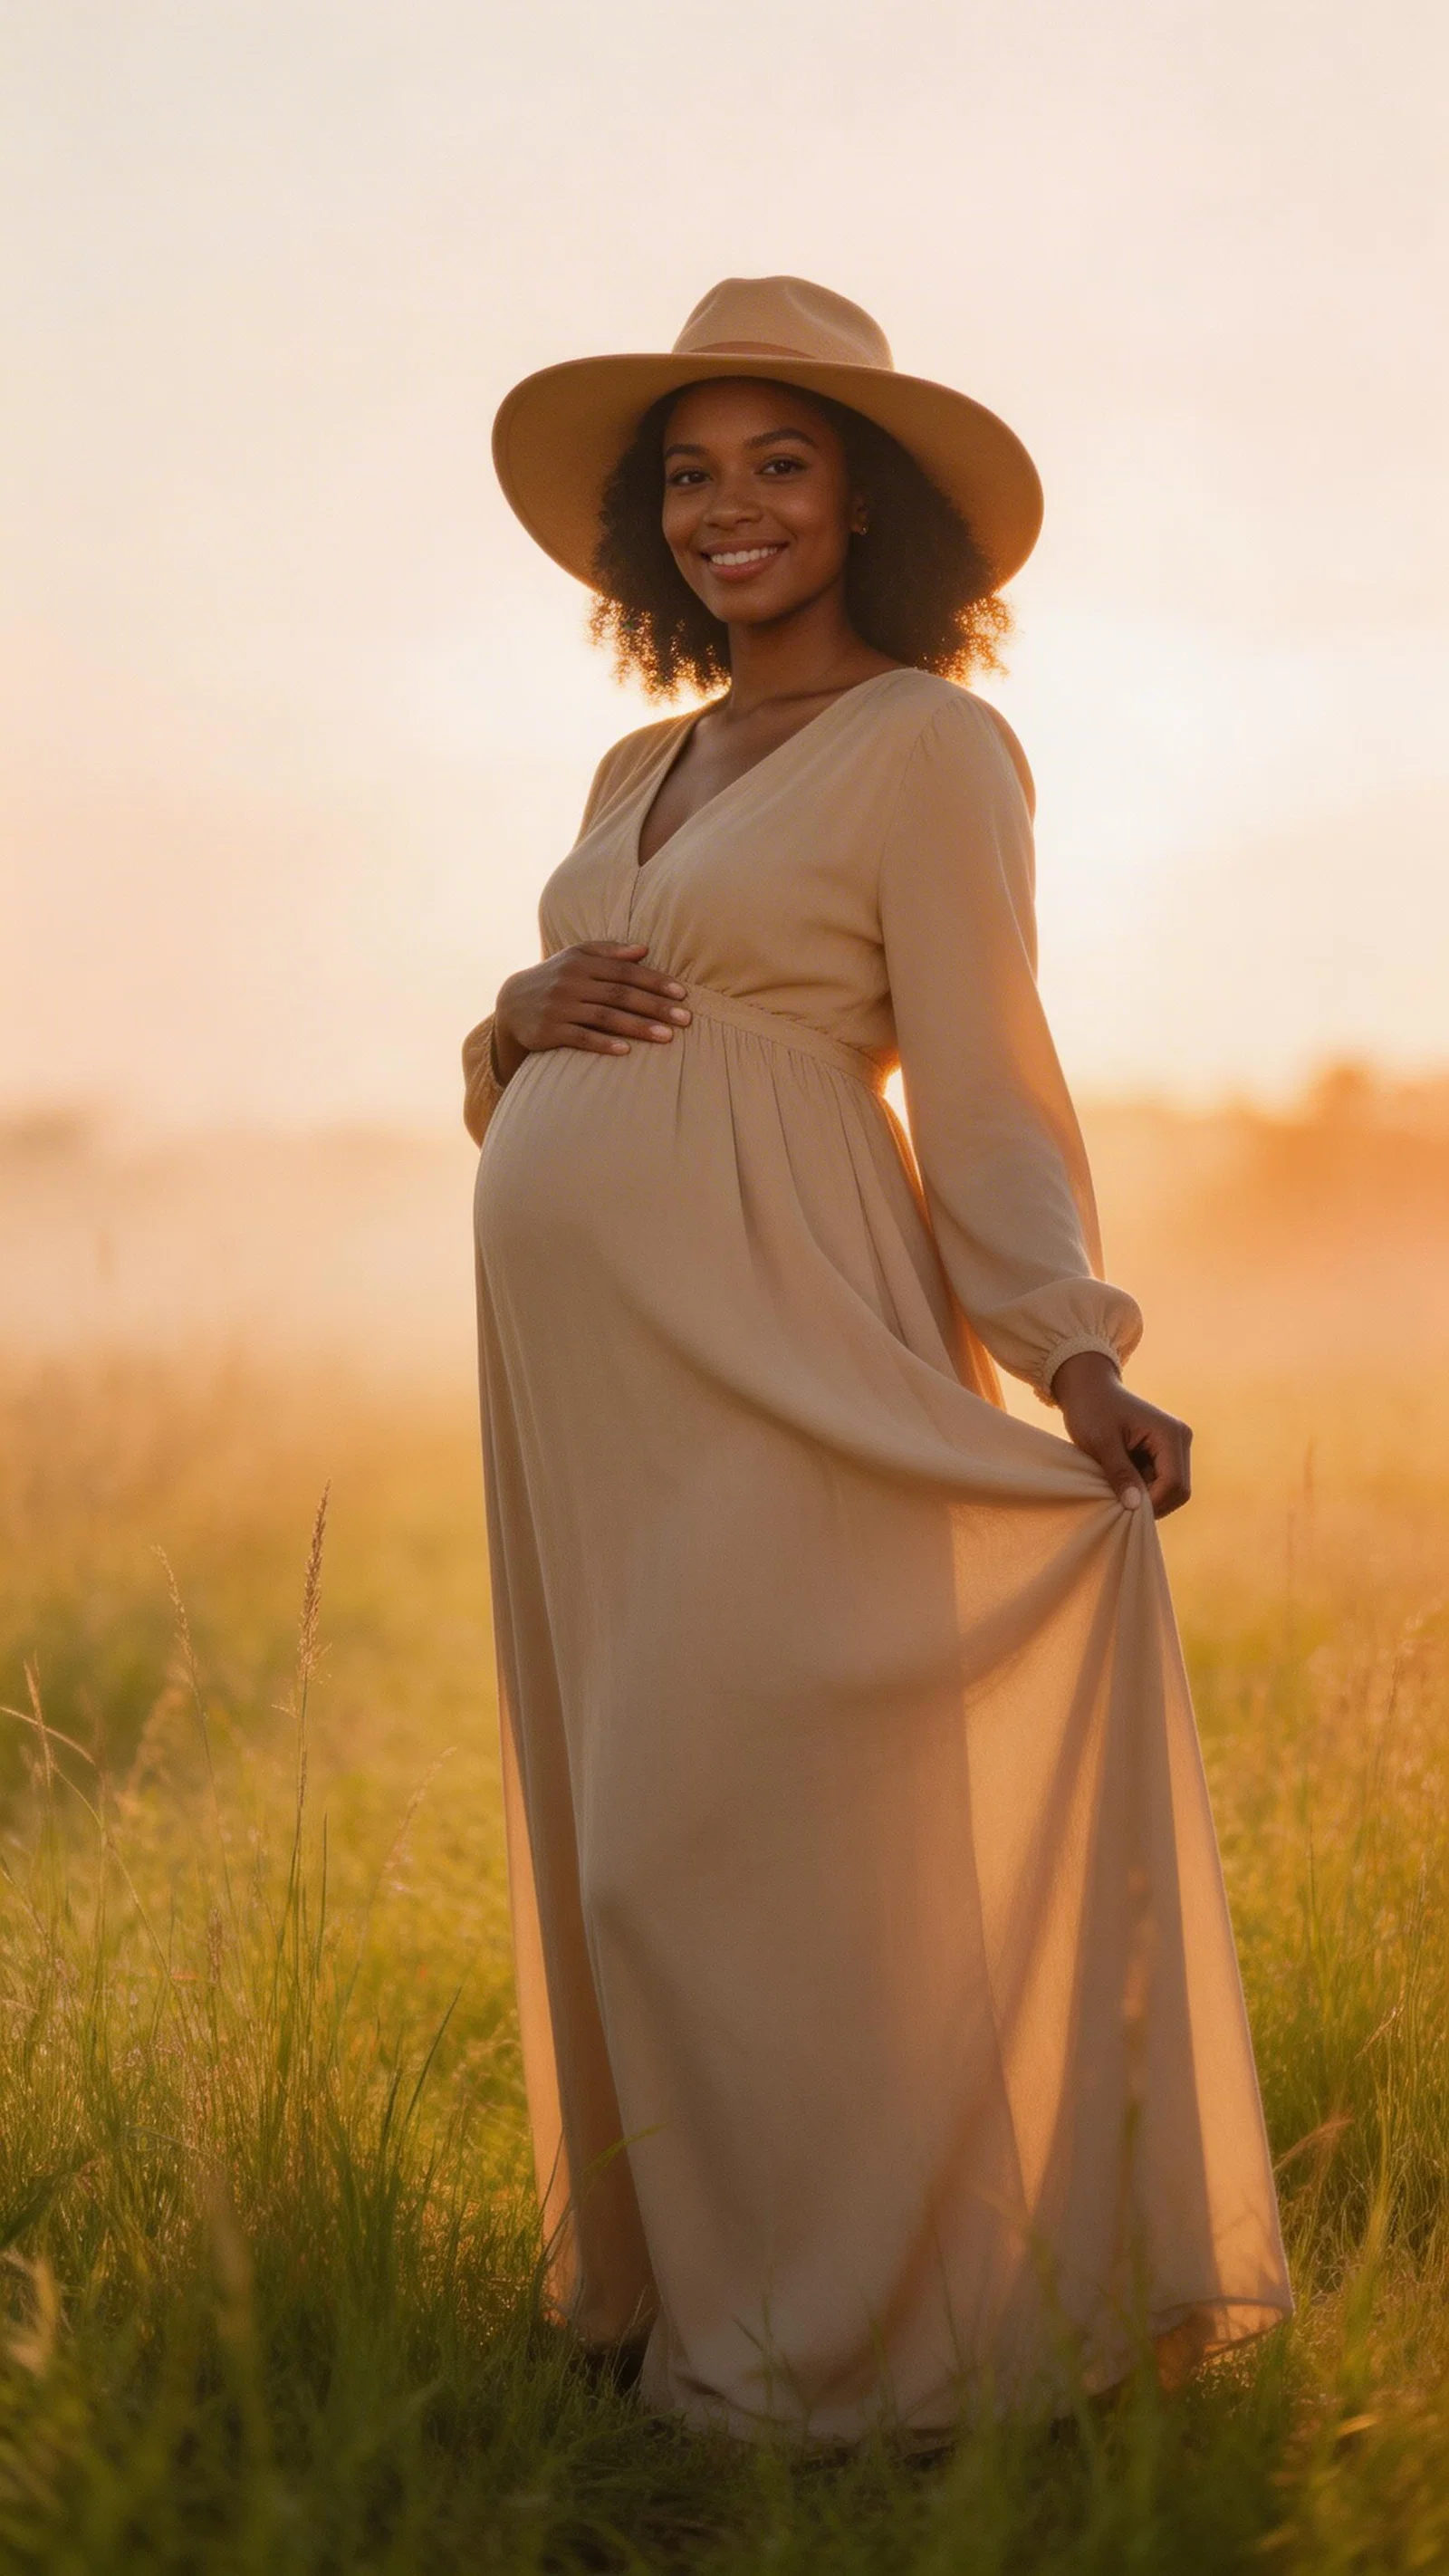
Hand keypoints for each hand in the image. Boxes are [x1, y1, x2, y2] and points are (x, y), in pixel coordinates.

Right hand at [492, 942, 691, 1082]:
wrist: (512, 1003)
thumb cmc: (556, 978)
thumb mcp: (576, 958)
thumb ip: (609, 952)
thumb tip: (644, 950)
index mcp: (581, 961)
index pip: (625, 970)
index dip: (655, 981)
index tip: (682, 994)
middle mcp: (571, 982)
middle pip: (620, 994)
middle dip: (655, 1006)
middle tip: (685, 1019)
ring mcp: (560, 1007)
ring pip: (605, 1017)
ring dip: (638, 1027)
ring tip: (667, 1037)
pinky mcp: (549, 1031)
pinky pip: (581, 1038)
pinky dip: (604, 1043)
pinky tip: (626, 1051)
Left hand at [1050, 1350, 1191, 1518]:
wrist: (1089, 1388)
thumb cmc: (1091, 1409)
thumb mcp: (1100, 1443)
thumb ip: (1119, 1473)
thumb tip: (1135, 1506)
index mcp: (1170, 1434)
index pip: (1174, 1484)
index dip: (1152, 1503)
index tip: (1123, 1510)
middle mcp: (1180, 1439)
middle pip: (1179, 1491)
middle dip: (1151, 1503)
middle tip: (1119, 1504)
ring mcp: (1175, 1446)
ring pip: (1171, 1489)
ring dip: (1147, 1496)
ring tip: (1118, 1490)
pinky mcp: (1165, 1452)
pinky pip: (1162, 1481)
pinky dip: (1144, 1489)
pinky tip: (1122, 1482)